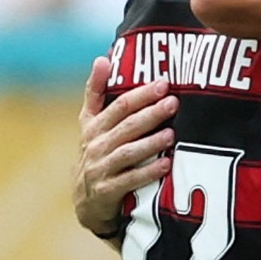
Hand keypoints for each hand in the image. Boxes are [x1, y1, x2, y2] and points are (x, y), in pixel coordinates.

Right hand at [73, 56, 176, 237]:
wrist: (86, 201)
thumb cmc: (97, 154)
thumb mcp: (90, 123)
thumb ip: (96, 92)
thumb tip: (102, 58)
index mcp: (94, 126)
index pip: (119, 106)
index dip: (141, 94)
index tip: (163, 83)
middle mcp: (96, 145)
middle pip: (126, 126)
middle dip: (151, 113)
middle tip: (173, 103)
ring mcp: (101, 168)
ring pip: (128, 152)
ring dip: (150, 142)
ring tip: (171, 133)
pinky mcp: (108, 191)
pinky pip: (130, 179)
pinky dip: (148, 172)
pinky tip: (166, 164)